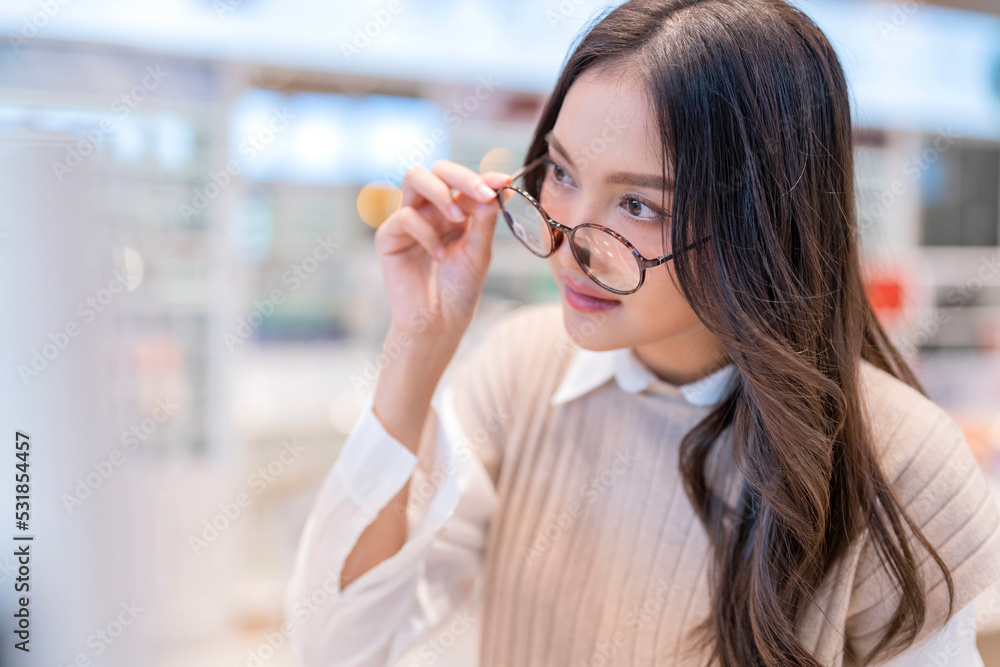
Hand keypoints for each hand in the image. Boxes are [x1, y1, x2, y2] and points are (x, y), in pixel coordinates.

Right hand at [374, 159, 511, 343]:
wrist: (439, 323)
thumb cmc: (460, 290)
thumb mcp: (479, 253)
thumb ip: (485, 221)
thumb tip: (497, 187)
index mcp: (456, 211)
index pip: (467, 183)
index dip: (485, 177)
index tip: (505, 181)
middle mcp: (431, 210)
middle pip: (439, 169)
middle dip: (462, 177)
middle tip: (483, 193)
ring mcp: (409, 220)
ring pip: (415, 178)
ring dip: (441, 193)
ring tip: (457, 218)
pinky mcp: (389, 236)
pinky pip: (405, 216)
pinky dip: (426, 232)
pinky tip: (438, 255)